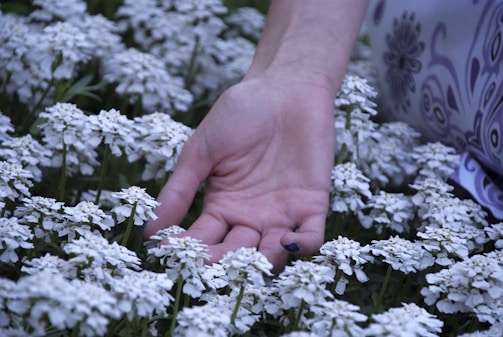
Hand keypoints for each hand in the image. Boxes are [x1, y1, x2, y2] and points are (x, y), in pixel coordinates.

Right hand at [143, 76, 335, 272]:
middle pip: (236, 254)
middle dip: (223, 263)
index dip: (187, 249)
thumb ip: (179, 189)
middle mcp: (251, 216)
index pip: (203, 240)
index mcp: (222, 206)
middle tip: (210, 262)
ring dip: (262, 262)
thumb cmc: (240, 112)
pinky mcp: (312, 204)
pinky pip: (311, 236)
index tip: (169, 251)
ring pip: (272, 254)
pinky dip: (303, 246)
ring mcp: (282, 213)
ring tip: (248, 258)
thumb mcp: (202, 151)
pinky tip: (288, 242)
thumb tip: (148, 230)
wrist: (285, 87)